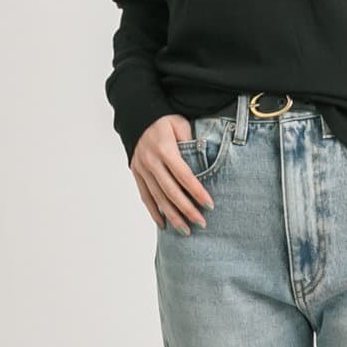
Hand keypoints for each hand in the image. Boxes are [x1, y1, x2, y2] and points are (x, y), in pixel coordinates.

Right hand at [131, 115, 213, 234]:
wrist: (137, 115)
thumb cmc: (164, 120)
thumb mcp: (180, 124)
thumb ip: (191, 142)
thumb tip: (203, 161)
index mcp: (164, 149)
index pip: (184, 175)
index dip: (197, 192)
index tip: (209, 206)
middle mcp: (151, 161)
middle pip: (171, 191)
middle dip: (187, 209)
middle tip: (201, 223)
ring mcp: (142, 169)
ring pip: (158, 197)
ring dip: (172, 216)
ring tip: (185, 230)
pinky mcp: (136, 173)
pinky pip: (145, 196)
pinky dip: (154, 212)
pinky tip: (164, 224)